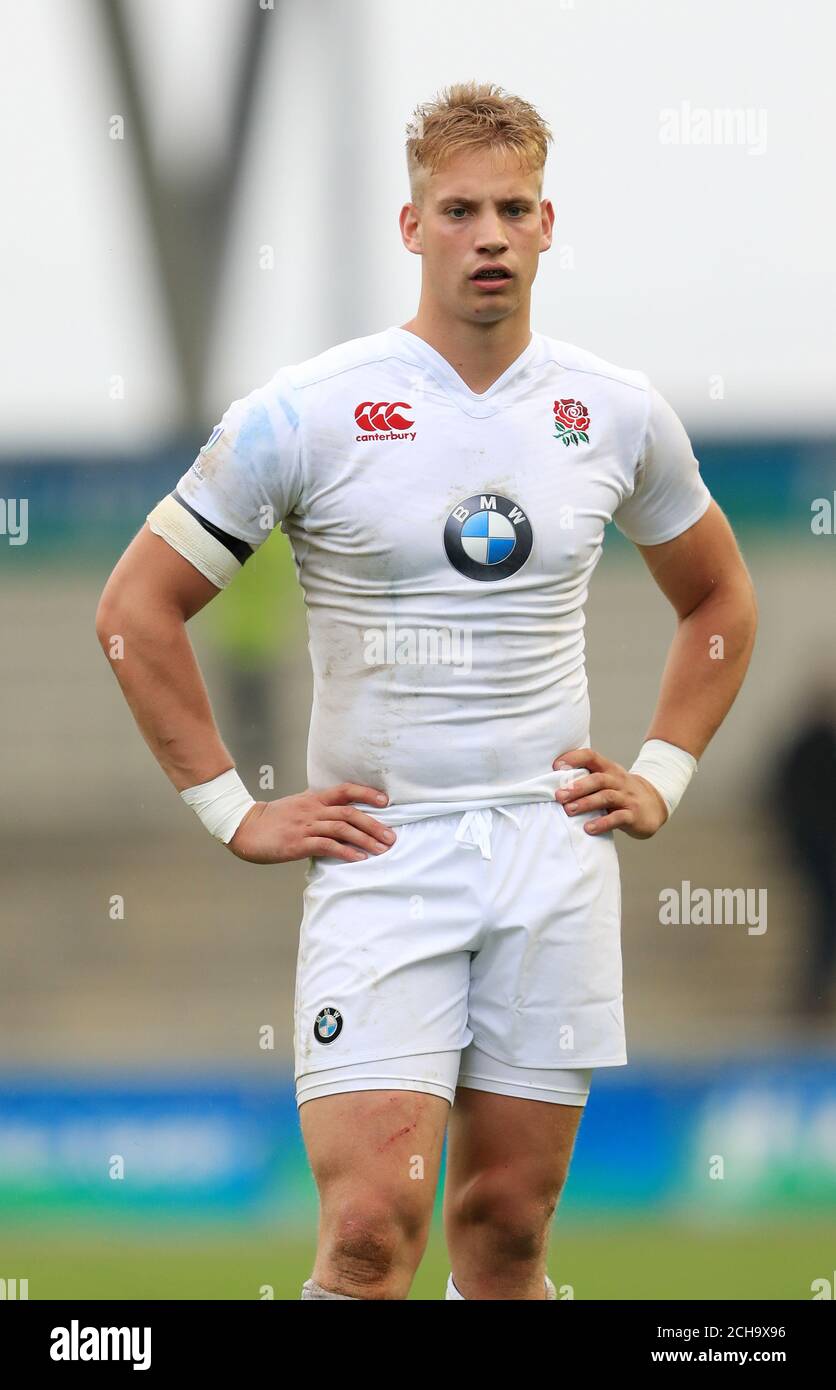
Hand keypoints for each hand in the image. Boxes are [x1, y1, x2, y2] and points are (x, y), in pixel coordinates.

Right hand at [227, 782, 395, 863]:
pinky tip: (359, 858)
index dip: (366, 794)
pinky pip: (327, 846)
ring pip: (342, 829)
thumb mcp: (298, 806)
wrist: (245, 828)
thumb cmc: (273, 820)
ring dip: (365, 839)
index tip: (385, 801)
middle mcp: (312, 810)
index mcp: (313, 799)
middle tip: (391, 837)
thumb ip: (319, 809)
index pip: (345, 791)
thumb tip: (341, 817)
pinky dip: (346, 852)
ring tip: (382, 849)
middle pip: (349, 813)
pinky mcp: (298, 843)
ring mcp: (305, 826)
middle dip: (374, 824)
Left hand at [552, 747, 667, 839]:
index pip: (591, 756)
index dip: (573, 758)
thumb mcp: (608, 780)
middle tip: (558, 796)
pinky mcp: (633, 815)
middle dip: (577, 787)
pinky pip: (618, 818)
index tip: (556, 766)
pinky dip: (602, 823)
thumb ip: (587, 779)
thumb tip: (554, 784)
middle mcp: (618, 780)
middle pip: (597, 779)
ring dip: (586, 803)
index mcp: (609, 769)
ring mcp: (627, 797)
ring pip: (606, 797)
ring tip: (569, 811)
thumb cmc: (621, 792)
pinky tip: (588, 828)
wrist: (655, 805)